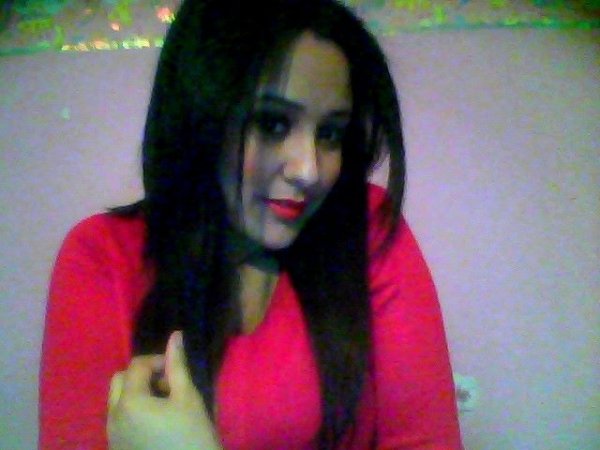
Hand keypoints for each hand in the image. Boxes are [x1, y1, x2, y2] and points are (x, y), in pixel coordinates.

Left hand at [107, 331, 221, 449]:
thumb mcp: (187, 397)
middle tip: (169, 386)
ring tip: (166, 405)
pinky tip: (158, 422)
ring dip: (138, 392)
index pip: (136, 366)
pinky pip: (119, 419)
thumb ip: (177, 366)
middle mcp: (112, 417)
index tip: (178, 370)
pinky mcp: (117, 448)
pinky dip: (134, 411)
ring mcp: (112, 436)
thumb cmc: (193, 436)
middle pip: (120, 380)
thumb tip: (175, 336)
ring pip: (118, 400)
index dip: (158, 361)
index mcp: (129, 403)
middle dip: (143, 376)